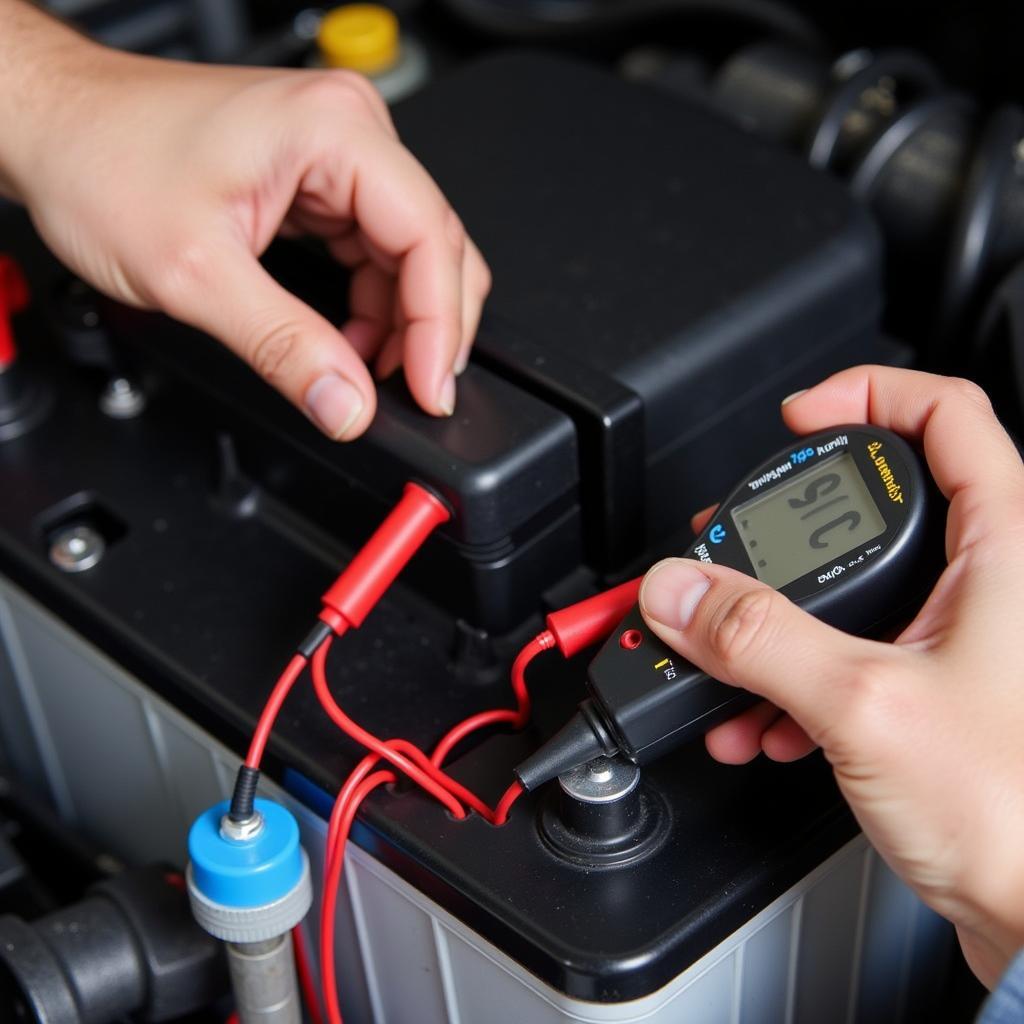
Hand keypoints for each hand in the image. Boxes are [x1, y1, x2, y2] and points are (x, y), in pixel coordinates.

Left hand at [0, 4, 488, 438]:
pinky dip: (369, 306)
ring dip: (397, 323)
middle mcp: (346, 132)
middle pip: (433, 245)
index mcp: (333, 131)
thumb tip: (347, 404)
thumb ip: (284, 347)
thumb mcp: (195, 273)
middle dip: (427, 329)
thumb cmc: (100, 158)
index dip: (439, 325)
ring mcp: (335, 155)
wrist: (52, 127)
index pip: (429, 237)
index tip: (430, 388)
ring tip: (362, 374)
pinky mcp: (317, 180)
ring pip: (408, 255)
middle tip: (414, 393)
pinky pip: (372, 252)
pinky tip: (347, 342)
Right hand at [639, 366, 1023, 985]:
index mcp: (1003, 545)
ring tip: (726, 659)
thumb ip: (758, 637)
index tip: (797, 420)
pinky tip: (760, 722)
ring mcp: (955, 637)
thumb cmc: (1017, 814)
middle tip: (732, 549)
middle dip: (785, 533)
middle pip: (873, 506)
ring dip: (775, 623)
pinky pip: (844, 654)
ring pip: (848, 589)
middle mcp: (984, 581)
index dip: (865, 393)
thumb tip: (682, 590)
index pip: (945, 413)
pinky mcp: (928, 690)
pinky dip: (793, 679)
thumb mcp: (863, 702)